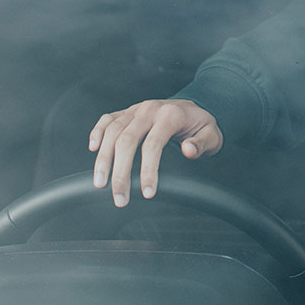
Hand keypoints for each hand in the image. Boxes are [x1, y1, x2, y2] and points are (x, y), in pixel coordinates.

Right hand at [88, 98, 221, 207]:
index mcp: (170, 115)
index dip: (148, 170)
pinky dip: (97, 132)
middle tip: (119, 198)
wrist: (195, 107)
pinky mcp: (127, 112)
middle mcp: (149, 110)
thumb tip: (188, 150)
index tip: (146, 193)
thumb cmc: (201, 126)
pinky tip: (92, 149)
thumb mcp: (212, 136)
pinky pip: (107, 119)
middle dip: (120, 172)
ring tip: (100, 183)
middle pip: (126, 140)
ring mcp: (136, 109)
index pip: (153, 145)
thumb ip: (201, 144)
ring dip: (103, 159)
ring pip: (112, 131)